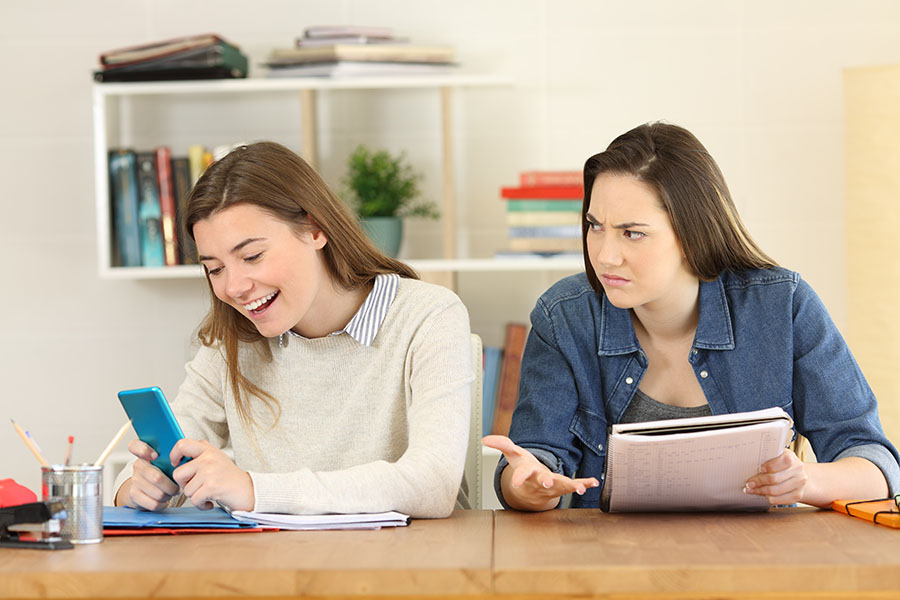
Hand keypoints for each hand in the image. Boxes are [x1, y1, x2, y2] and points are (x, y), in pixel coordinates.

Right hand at [118, 439, 179, 510]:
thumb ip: (175, 455)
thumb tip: (188, 456)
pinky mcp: (134, 495)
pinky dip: (162, 504)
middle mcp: (138, 466)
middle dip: (171, 485)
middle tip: (177, 487)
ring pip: (157, 492)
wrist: (145, 490)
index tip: (155, 455)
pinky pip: (153, 503)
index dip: (144, 450)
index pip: (135, 446)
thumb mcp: (167, 461)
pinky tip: (164, 500)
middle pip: (156, 477)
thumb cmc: (163, 472)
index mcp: (146, 454)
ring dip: (168, 495)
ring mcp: (135, 481)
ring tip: (171, 493)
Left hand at [170, 439, 254, 511]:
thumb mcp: (217, 458)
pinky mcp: (211, 486)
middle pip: (178, 473)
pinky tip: (209, 502)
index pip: (182, 444)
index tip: (176, 464)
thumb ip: (200, 454)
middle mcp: (208, 458)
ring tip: (207, 494)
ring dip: (195, 496)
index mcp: (208, 450)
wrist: (248, 490)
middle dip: (184, 484)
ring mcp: (209, 472)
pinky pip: (194, 500)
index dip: (174, 455)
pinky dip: (201, 505)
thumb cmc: (230, 477)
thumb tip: (179, 457)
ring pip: (186, 490)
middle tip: (196, 486)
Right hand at [483, 435, 598, 511]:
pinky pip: (574, 486)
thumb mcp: (513, 455)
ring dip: (571, 487)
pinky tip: (594, 482)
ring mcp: (553, 486)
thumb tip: (485, 439)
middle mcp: (539, 481)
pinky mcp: (564, 487)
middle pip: (542, 482)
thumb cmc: (524, 470)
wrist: (532, 492)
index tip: (515, 482)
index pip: (521, 475)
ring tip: (581, 487)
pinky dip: (585, 483)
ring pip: (561, 487)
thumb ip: (501, 444)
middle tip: (548, 482)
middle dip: (546, 482)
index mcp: (526, 474)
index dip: (517, 478)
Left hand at [743, 448, 807, 504]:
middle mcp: (798, 470)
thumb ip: (766, 457)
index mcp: (791, 457)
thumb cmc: (779, 463)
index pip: (782, 462)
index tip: (759, 469)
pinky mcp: (798, 495)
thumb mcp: (775, 456)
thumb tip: (749, 460)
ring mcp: (799, 483)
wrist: (796, 474)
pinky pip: (780, 500)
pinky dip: (768, 498)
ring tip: (750, 490)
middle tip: (748, 484)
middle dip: (759, 482)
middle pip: (775, 479)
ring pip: (776, 491)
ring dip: (760, 491)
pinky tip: (761, 494)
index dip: (769, 466)